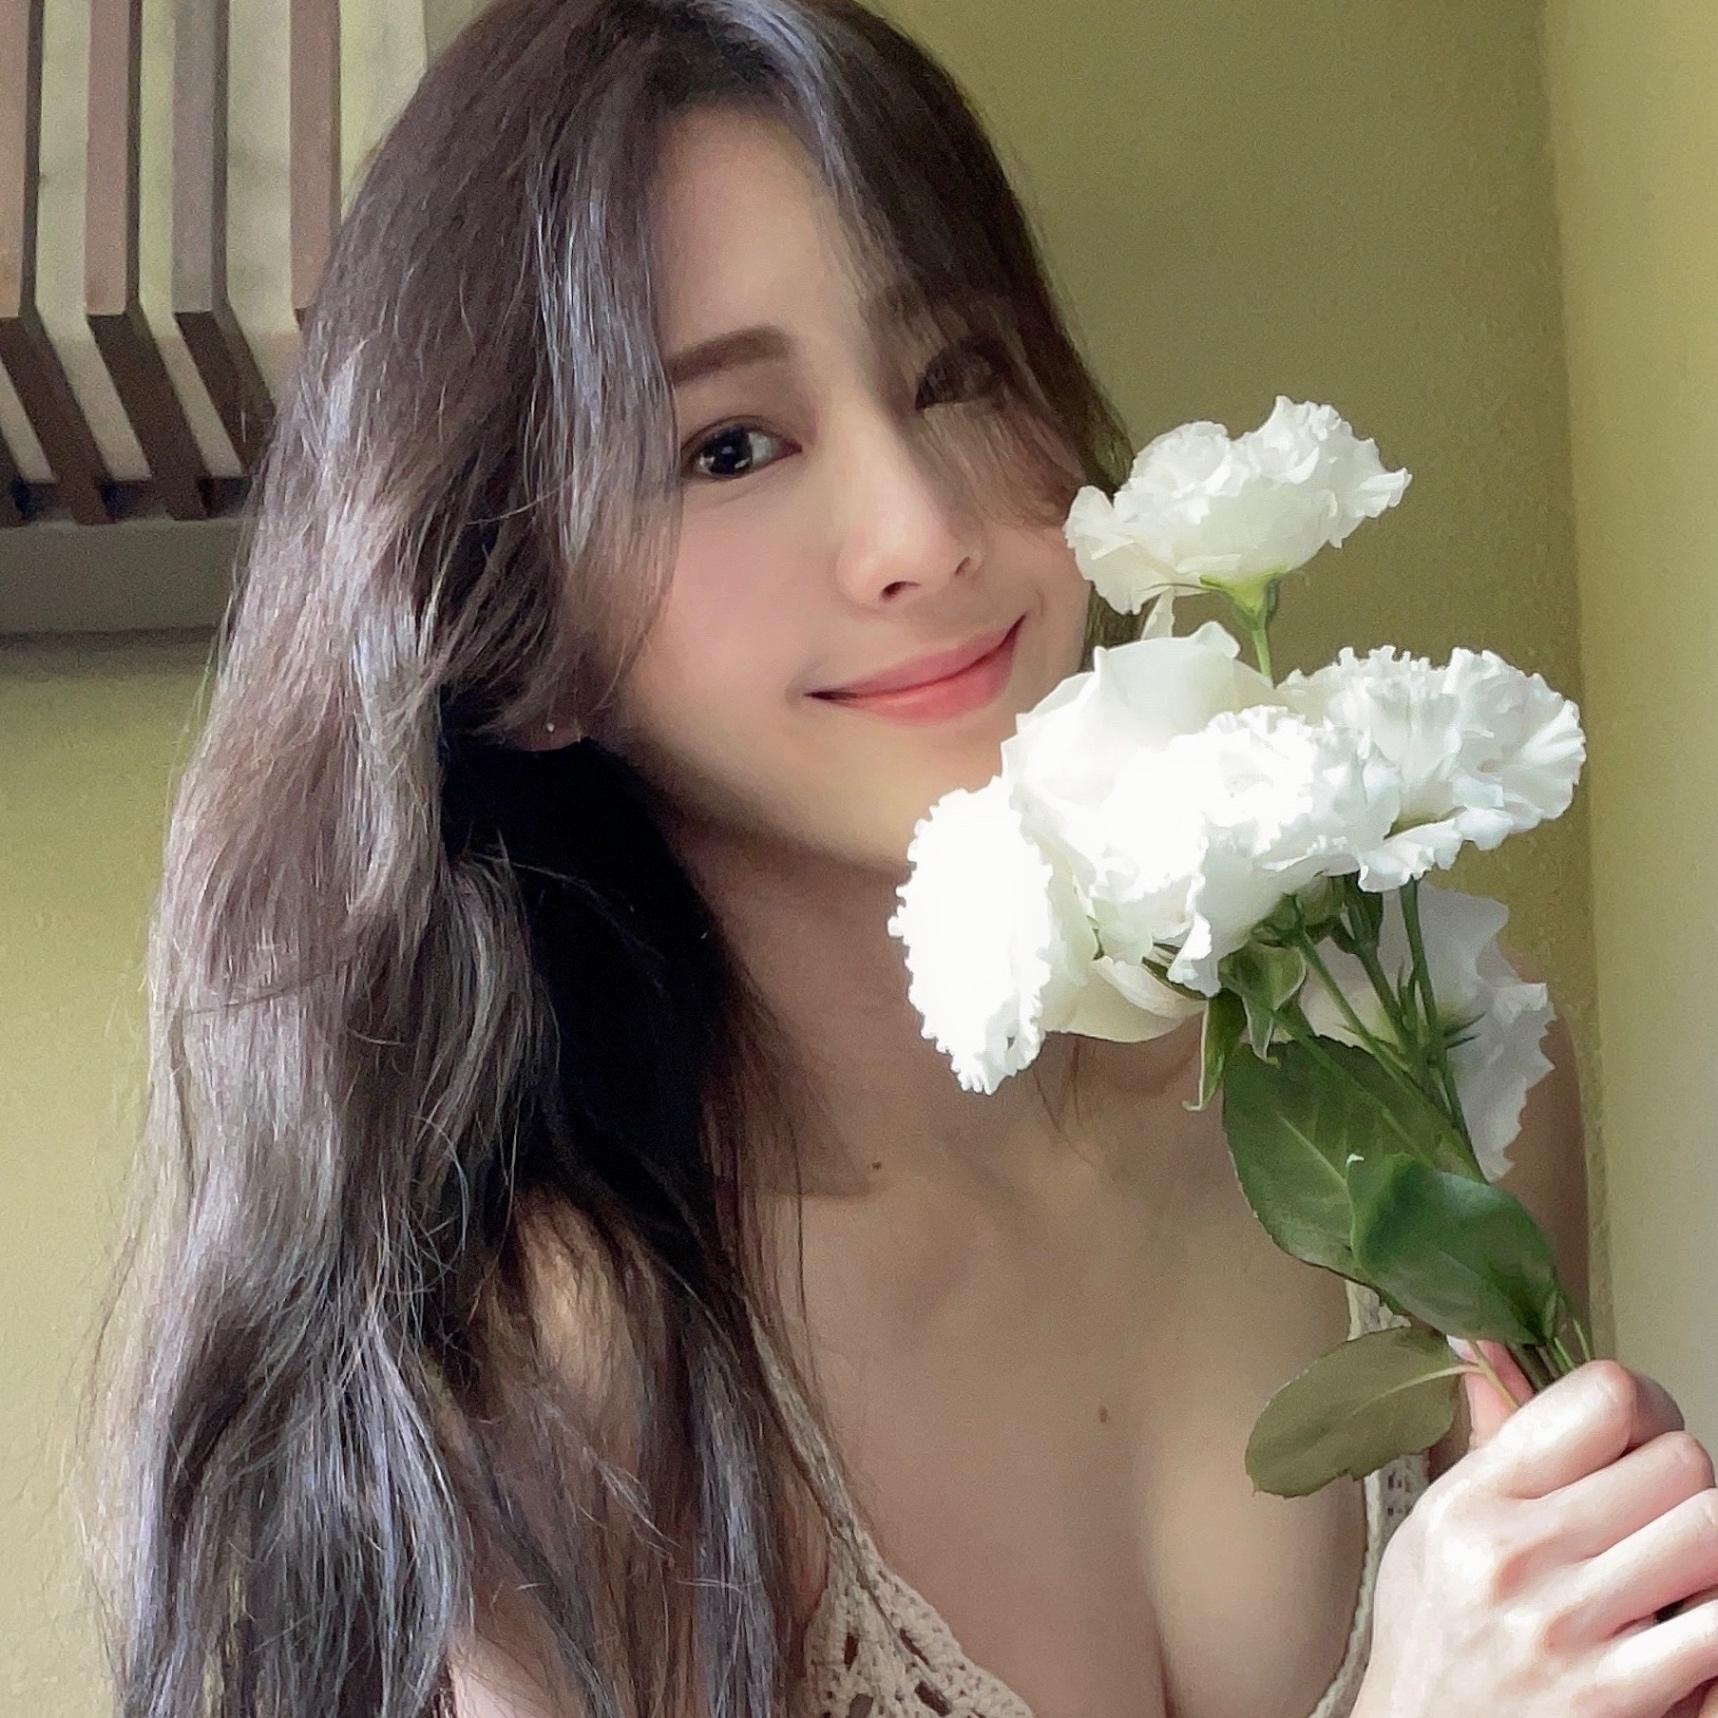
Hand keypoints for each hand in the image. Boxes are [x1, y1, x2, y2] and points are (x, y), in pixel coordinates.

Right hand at [1354, 1344, 1717, 1716]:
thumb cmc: (1432, 1638)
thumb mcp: (1436, 1524)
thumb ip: (1488, 1439)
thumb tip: (1486, 1344)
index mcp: (1476, 1499)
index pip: (1603, 1397)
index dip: (1647, 1405)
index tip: (1641, 1432)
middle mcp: (1521, 1554)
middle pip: (1680, 1461)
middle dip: (1686, 1479)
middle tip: (1664, 1507)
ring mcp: (1571, 1629)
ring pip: (1713, 1530)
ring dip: (1709, 1543)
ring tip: (1679, 1562)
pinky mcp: (1618, 1701)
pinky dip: (1716, 1612)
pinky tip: (1686, 1621)